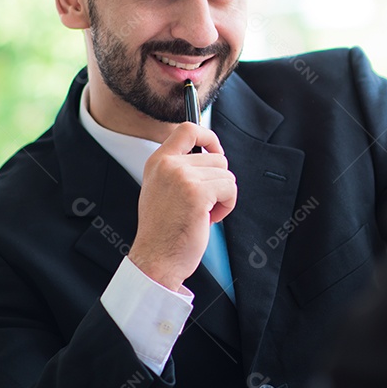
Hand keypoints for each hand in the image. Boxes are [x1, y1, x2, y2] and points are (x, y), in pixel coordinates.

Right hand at [127, 123, 236, 291]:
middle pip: (217, 158)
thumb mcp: (161, 189)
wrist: (156, 258)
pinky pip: (230, 188)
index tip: (215, 151)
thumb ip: (179, 170)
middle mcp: (168, 166)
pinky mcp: (197, 192)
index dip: (208, 137)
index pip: (187, 129)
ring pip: (226, 174)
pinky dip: (226, 206)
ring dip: (222, 196)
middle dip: (218, 182)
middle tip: (203, 204)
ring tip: (202, 213)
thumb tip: (209, 155)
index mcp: (158, 162)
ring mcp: (182, 177)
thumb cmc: (163, 230)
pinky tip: (208, 219)